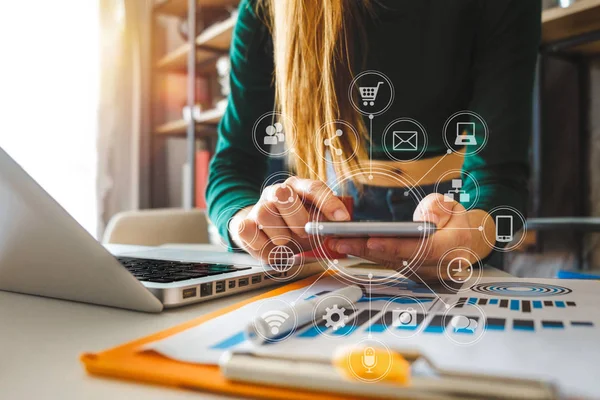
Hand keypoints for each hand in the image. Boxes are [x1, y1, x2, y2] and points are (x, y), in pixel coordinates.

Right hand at [229, 177, 350, 260]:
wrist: (262, 230)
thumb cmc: (291, 226)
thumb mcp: (312, 221)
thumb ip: (326, 221)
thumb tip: (342, 226)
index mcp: (296, 187)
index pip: (313, 187)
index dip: (329, 203)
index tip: (342, 219)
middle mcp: (275, 192)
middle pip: (283, 195)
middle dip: (297, 221)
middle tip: (303, 235)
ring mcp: (257, 207)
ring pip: (264, 213)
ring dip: (280, 236)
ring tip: (286, 243)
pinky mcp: (243, 223)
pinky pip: (248, 231)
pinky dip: (262, 245)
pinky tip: (271, 247)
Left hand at [326, 193, 493, 281]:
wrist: (467, 245)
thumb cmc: (458, 223)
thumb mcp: (455, 207)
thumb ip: (440, 208)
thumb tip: (423, 216)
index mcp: (451, 248)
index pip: (421, 249)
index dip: (395, 246)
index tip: (371, 241)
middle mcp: (434, 266)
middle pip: (397, 258)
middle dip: (365, 250)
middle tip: (339, 240)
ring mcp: (420, 273)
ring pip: (387, 263)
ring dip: (359, 253)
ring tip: (335, 241)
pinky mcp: (409, 273)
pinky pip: (385, 264)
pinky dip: (365, 255)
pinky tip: (346, 246)